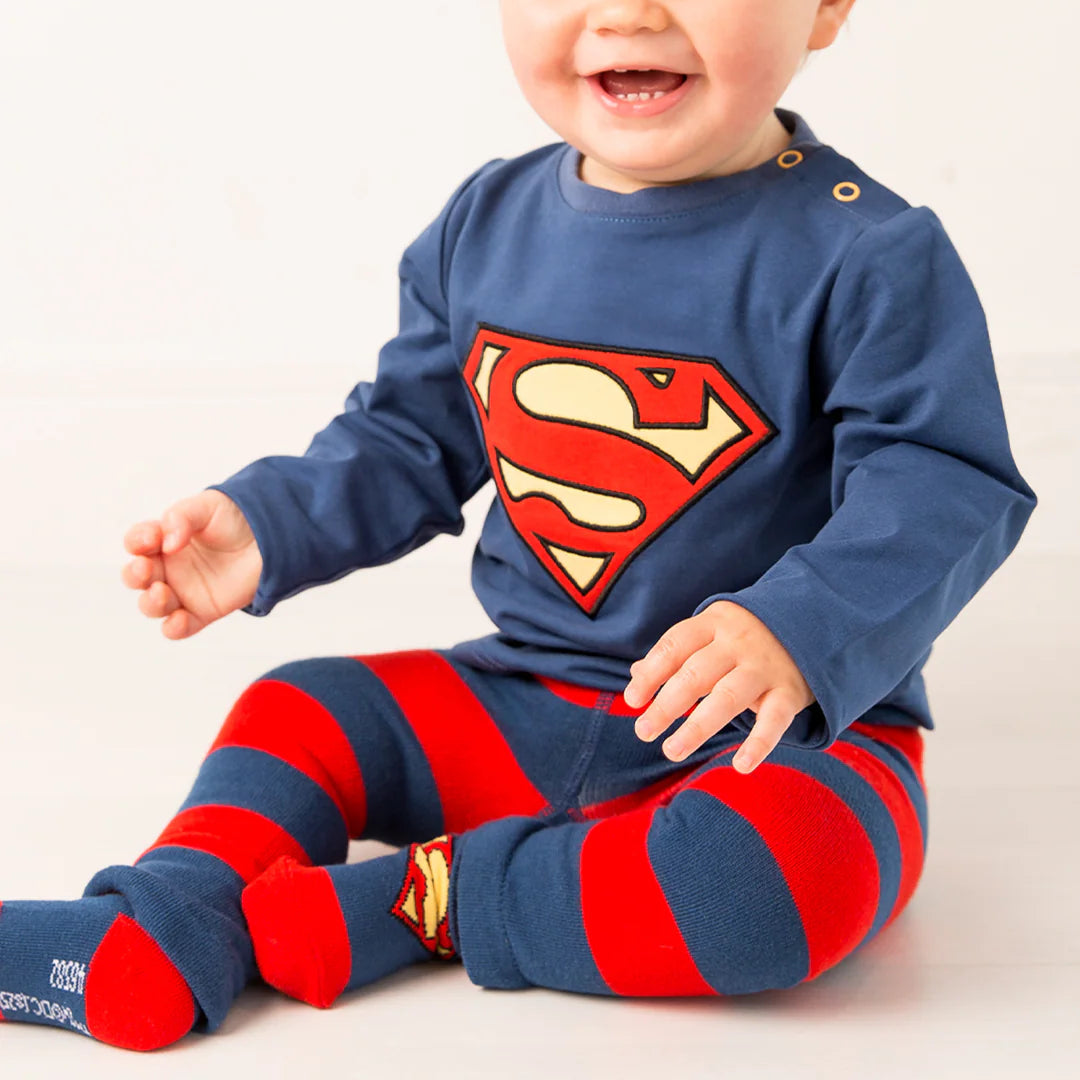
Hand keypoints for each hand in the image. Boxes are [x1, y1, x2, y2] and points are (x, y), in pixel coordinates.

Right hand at [121, 489, 262, 639]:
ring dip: (151, 602)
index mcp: (162, 540)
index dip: (138, 541)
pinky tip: (178, 621)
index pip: (137, 543)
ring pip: (153, 605)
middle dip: (134, 575)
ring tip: (161, 592)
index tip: (152, 538)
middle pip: (137, 578)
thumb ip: (181, 518)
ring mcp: (183, 591)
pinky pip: (180, 627)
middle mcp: (168, 568)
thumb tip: (167, 543)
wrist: (269, 537)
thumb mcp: (207, 507)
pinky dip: (174, 628)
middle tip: (145, 568)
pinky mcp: (202, 611)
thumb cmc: (234, 519)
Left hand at [624, 600, 813, 773]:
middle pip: (696, 673)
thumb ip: (677, 655)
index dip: (651, 673)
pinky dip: (759, 744)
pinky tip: (741, 766)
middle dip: (666, 705)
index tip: (632, 700)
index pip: (675, 646)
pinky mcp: (791, 691)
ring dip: (697, 727)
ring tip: (671, 750)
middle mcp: (738, 642)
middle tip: (644, 731)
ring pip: (728, 697)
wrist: (812, 624)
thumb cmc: (745, 638)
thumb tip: (636, 677)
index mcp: (714, 623)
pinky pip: (774, 719)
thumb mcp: (712, 634)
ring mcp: (766, 666)